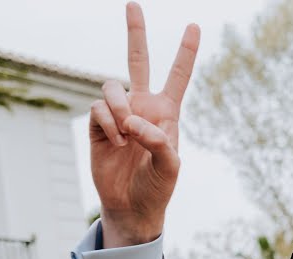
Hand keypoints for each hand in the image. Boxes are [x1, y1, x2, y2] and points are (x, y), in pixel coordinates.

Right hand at [90, 2, 200, 247]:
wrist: (133, 206)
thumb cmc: (158, 186)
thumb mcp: (171, 166)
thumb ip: (159, 141)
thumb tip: (135, 121)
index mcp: (167, 112)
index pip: (178, 76)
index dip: (186, 52)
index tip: (194, 25)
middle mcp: (142, 106)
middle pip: (137, 61)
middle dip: (135, 32)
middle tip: (133, 4)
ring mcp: (118, 114)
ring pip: (111, 86)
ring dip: (119, 107)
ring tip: (127, 133)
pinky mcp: (98, 125)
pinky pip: (98, 109)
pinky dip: (109, 124)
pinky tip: (117, 144)